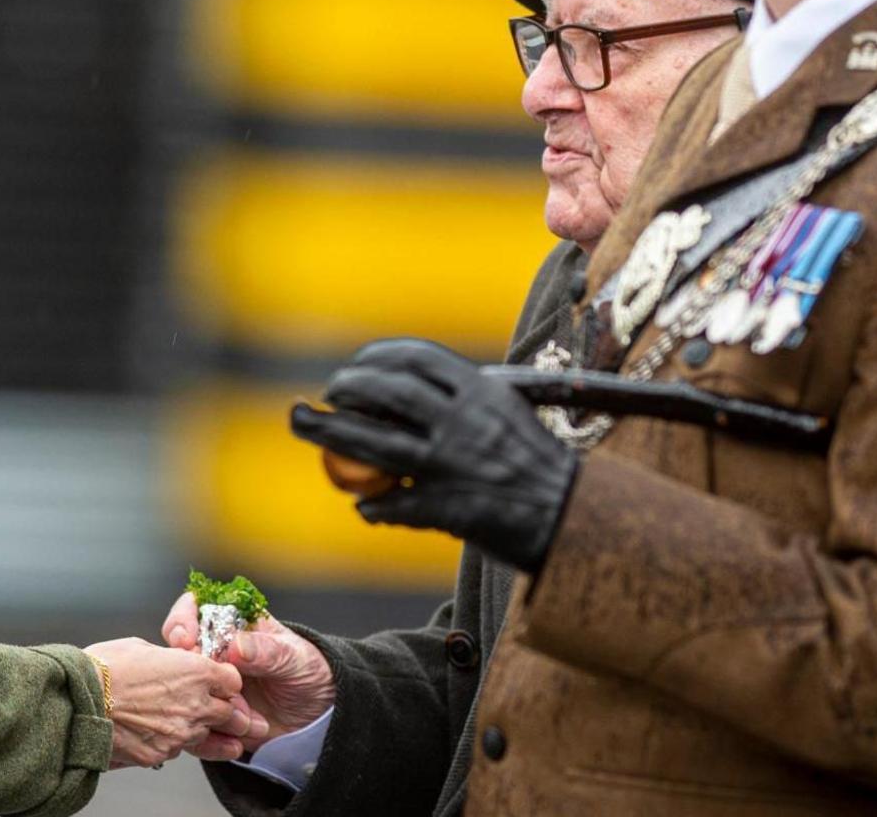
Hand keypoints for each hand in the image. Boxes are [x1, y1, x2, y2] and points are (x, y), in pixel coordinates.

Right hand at [83, 637, 263, 769]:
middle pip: (228, 713)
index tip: (216, 681)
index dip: (224, 681)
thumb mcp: (141, 647)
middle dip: (219, 709)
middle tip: (201, 704)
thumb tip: (172, 662)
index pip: (233, 681)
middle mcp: (195, 704)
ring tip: (168, 716)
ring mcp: (180, 733)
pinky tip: (150, 730)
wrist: (76, 703)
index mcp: (195, 671)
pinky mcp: (161, 754)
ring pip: (203, 734)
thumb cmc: (103, 669)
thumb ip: (169, 658)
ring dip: (193, 726)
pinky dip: (169, 742)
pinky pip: (176, 750)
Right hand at [163, 591, 335, 759]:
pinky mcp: (209, 718)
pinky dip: (209, 738)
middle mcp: (213, 653)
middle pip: (177, 654)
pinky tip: (234, 740)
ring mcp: (208, 687)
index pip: (194, 610)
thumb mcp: (295, 658)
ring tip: (243, 718)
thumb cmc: (308, 672)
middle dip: (190, 673)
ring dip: (206, 710)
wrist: (319, 714)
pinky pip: (194, 729)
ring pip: (182, 696)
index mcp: (232, 625)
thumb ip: (268, 651)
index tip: (184, 638)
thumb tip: (237, 646)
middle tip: (212, 687)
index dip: (182, 620)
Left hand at [290, 337, 579, 573]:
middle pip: (387, 393)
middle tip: (328, 394)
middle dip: (346, 388)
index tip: (357, 364)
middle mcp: (463, 422)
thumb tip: (407, 392)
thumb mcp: (506, 413)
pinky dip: (374, 506)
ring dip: (329, 433)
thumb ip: (461, 401)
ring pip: (375, 444)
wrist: (572, 517)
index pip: (417, 359)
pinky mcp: (446, 508)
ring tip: (304, 423)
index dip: (376, 357)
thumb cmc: (537, 464)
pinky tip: (365, 507)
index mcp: (482, 392)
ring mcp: (452, 466)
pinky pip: (393, 504)